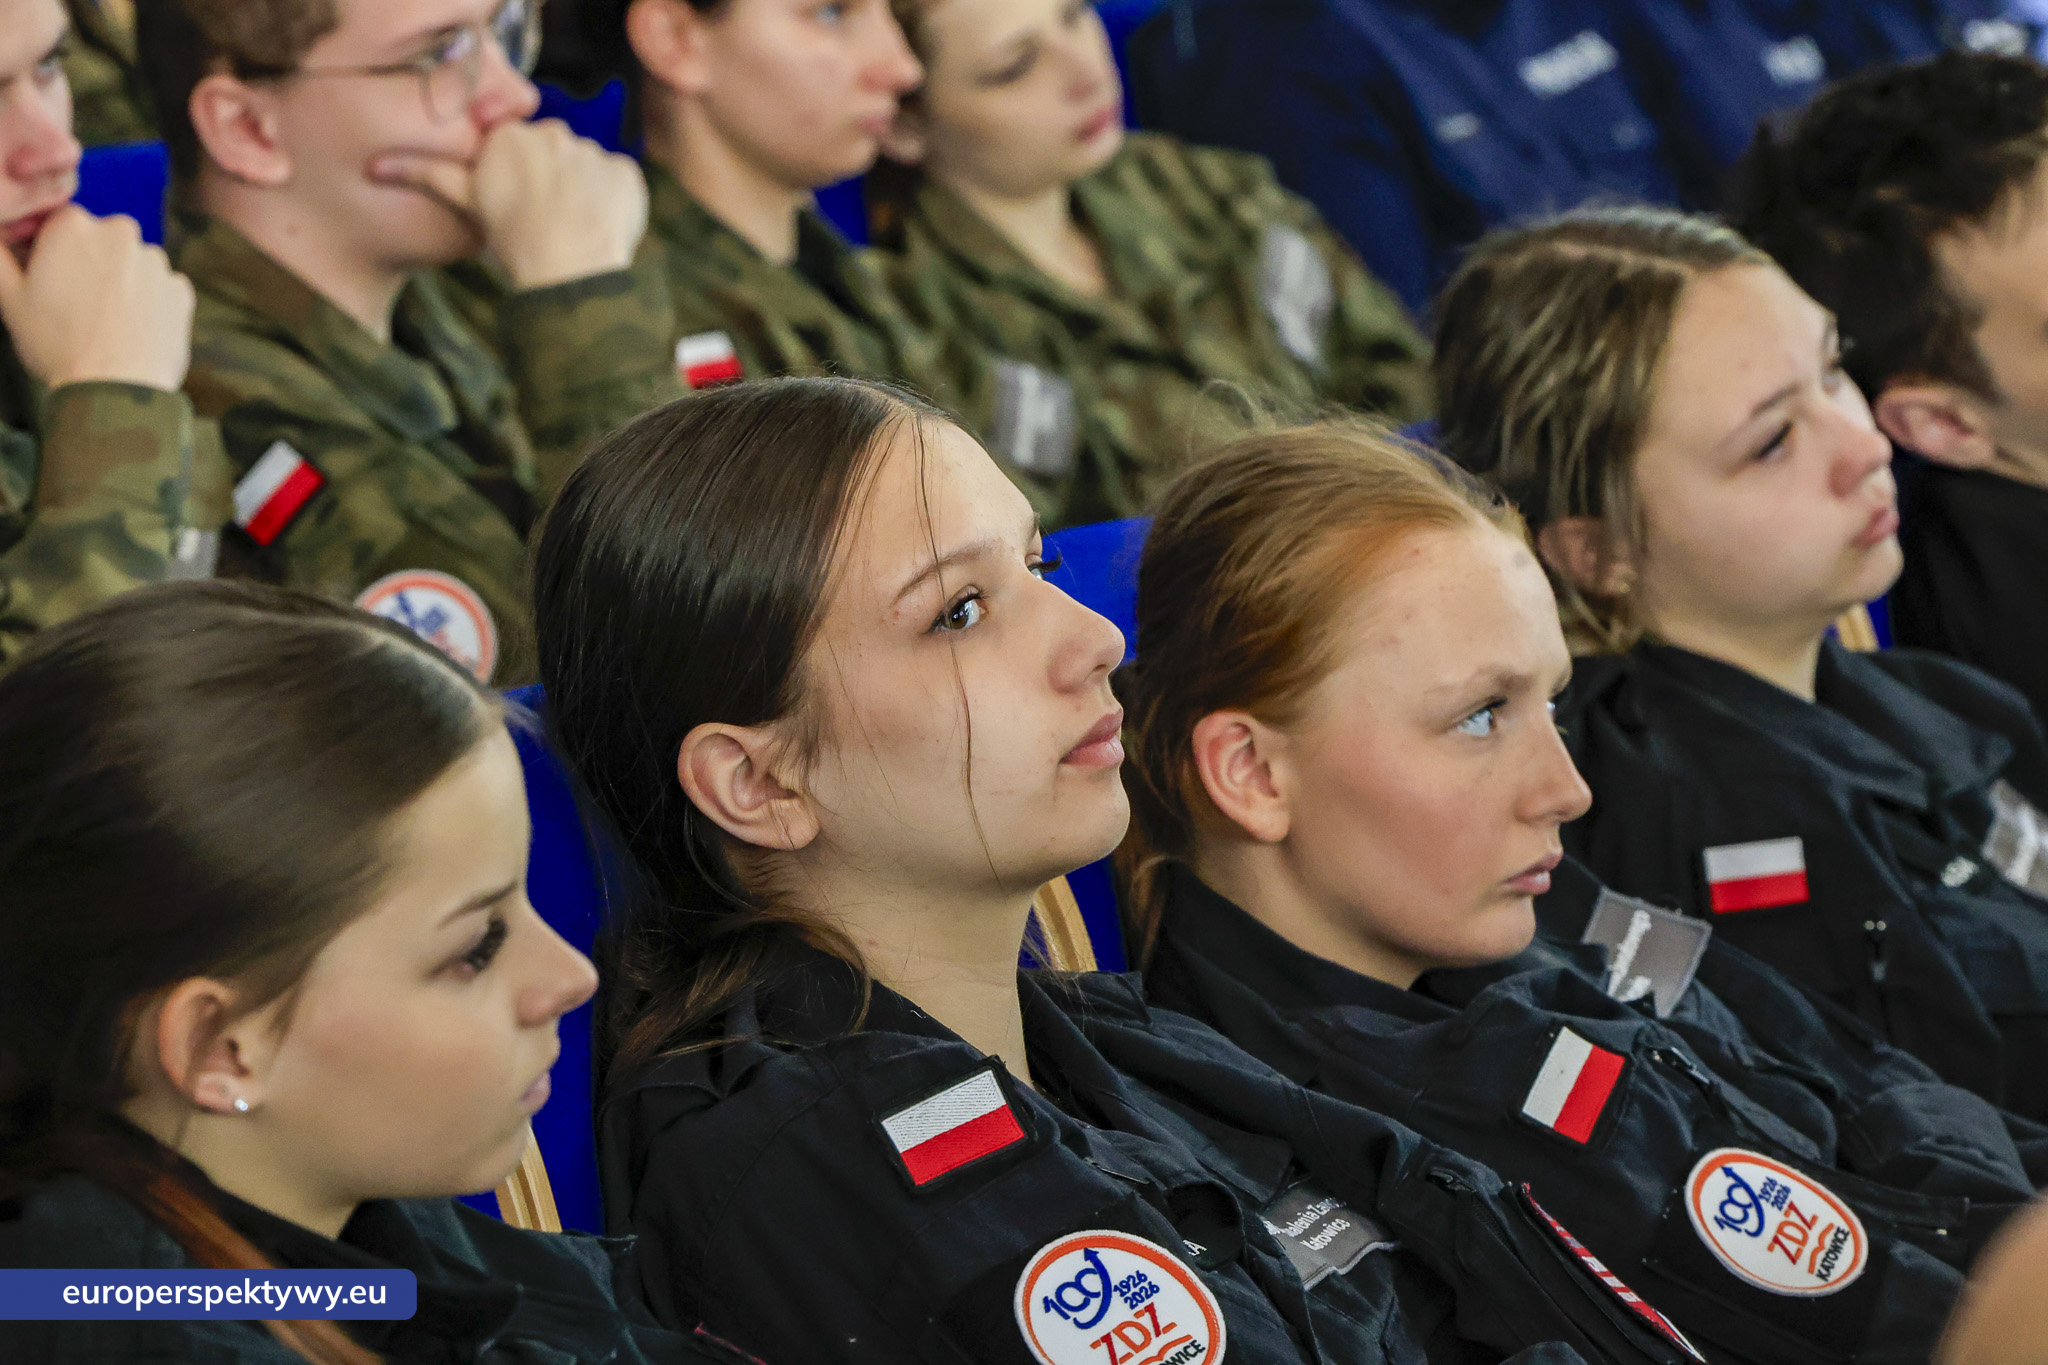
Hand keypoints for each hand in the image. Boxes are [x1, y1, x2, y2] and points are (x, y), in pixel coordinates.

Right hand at [0, 207, 194, 391]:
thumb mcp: (8, 296)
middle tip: (76, 307)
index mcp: (73, 224)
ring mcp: (156, 261)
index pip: (58, 224)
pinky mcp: (181, 290)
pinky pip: (160, 289)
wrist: (116, 390)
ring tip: (104, 322)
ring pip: (132, 265)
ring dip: (120, 283)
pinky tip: (132, 329)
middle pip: (99, 242)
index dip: (50, 252)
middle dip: (88, 265)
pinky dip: (149, 303)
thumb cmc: (57, 345)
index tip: (48, 282)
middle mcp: (120, 232)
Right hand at [370, 120, 647, 290]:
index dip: (515, 177)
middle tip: (543, 219)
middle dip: (548, 178)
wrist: (568, 271)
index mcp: (511, 137)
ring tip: (572, 227)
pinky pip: (619, 182)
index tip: (516, 204)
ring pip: (585, 167)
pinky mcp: (626, 172)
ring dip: (581, 191)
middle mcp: (553, 133)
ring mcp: (593, 152)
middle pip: (551, 152)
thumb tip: (374, 166)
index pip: (514, 146)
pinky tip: (599, 226)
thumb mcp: (466, 204)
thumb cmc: (512, 241)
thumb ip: (426, 174)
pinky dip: (613, 201)